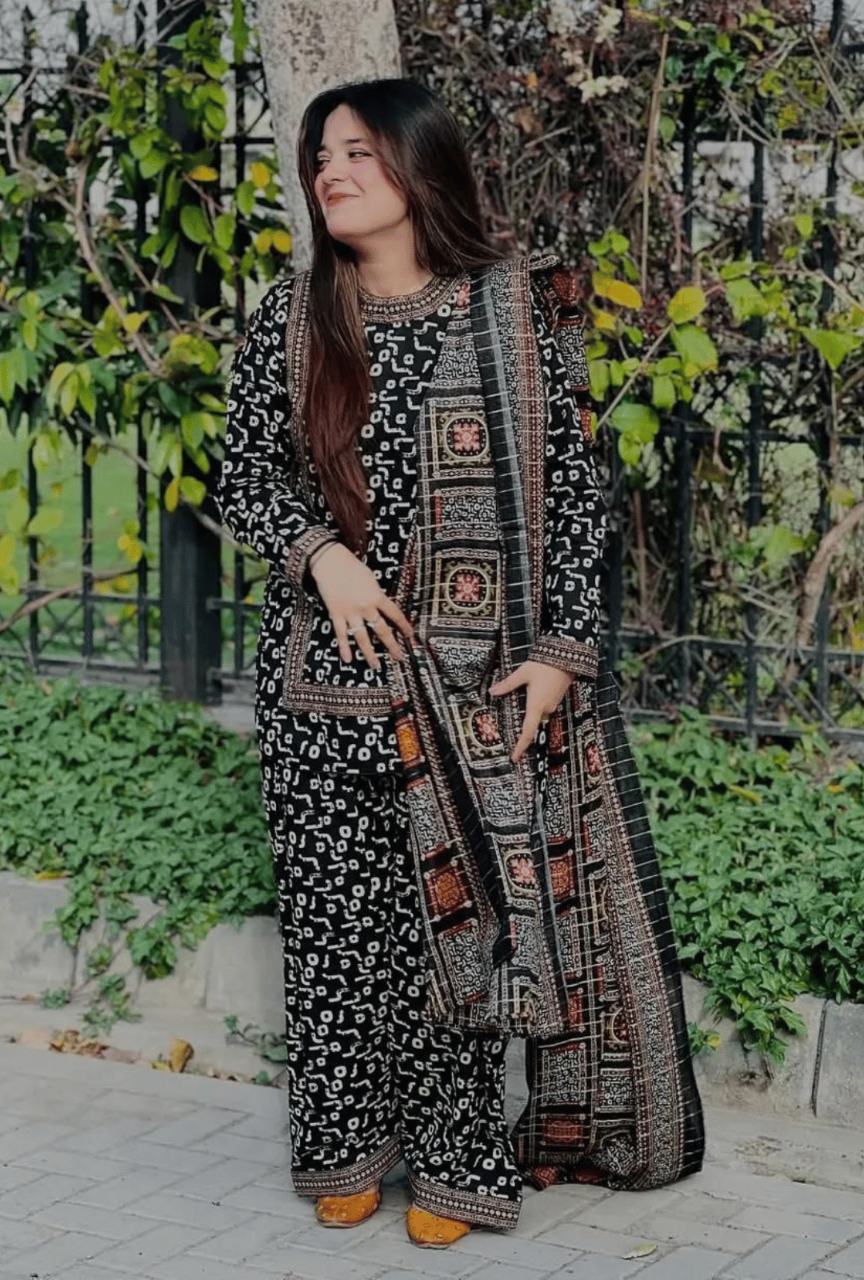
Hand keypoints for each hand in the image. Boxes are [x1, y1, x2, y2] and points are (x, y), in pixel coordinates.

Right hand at [310, 542, 412, 669]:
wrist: (330, 562)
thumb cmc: (351, 566)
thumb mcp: (371, 578)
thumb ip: (376, 593)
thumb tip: (381, 605)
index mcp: (377, 596)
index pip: (395, 614)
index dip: (404, 626)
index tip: (410, 635)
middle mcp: (366, 607)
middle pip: (382, 630)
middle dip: (392, 645)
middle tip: (399, 658)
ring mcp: (350, 613)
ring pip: (362, 637)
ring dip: (369, 653)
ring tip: (375, 665)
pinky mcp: (336, 614)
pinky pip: (341, 634)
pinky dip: (344, 647)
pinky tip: (348, 659)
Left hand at [490, 660, 573, 761]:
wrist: (567, 657)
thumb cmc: (545, 665)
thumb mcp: (522, 673)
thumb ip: (508, 684)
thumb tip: (493, 692)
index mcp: (536, 705)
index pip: (527, 731)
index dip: (521, 746)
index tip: (515, 757)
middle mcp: (546, 708)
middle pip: (532, 722)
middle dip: (524, 722)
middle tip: (516, 719)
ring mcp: (553, 704)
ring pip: (538, 712)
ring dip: (531, 708)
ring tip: (527, 695)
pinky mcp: (557, 698)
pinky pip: (544, 706)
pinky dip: (537, 703)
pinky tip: (535, 690)